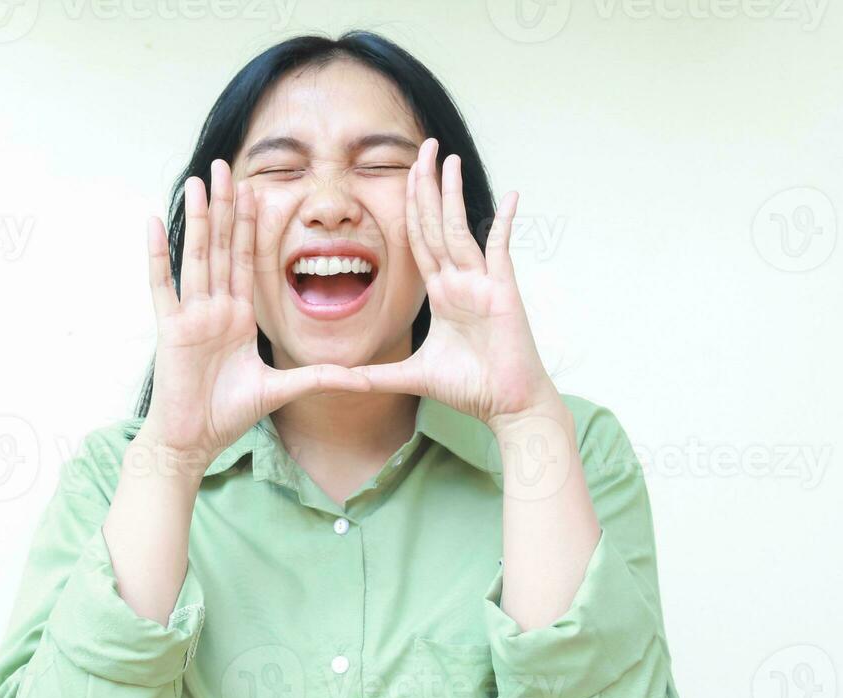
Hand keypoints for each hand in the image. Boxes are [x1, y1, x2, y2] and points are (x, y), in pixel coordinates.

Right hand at [140, 159, 370, 467]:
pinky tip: (154, 222)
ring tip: (200, 181)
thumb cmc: (227, 415)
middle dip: (225, 208)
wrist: (192, 441)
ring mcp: (191, 316)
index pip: (247, 260)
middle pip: (222, 247)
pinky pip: (162, 286)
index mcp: (238, 317)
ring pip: (197, 256)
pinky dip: (158, 255)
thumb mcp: (282, 390)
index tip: (257, 190)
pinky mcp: (170, 329)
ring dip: (199, 218)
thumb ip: (320, 378)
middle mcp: (214, 308)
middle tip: (227, 167)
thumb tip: (365, 380)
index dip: (252, 226)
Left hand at [351, 138, 559, 429]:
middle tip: (423, 147)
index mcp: (442, 293)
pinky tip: (509, 196)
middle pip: (436, 224)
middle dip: (427, 186)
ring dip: (452, 194)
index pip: (419, 241)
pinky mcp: (503, 292)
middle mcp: (460, 281)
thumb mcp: (410, 376)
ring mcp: (482, 283)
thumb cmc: (470, 389)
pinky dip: (504, 222)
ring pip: (459, 229)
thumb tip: (333, 381)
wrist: (507, 406)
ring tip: (447, 158)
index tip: (404, 175)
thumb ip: (373, 376)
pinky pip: (501, 250)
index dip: (410, 207)